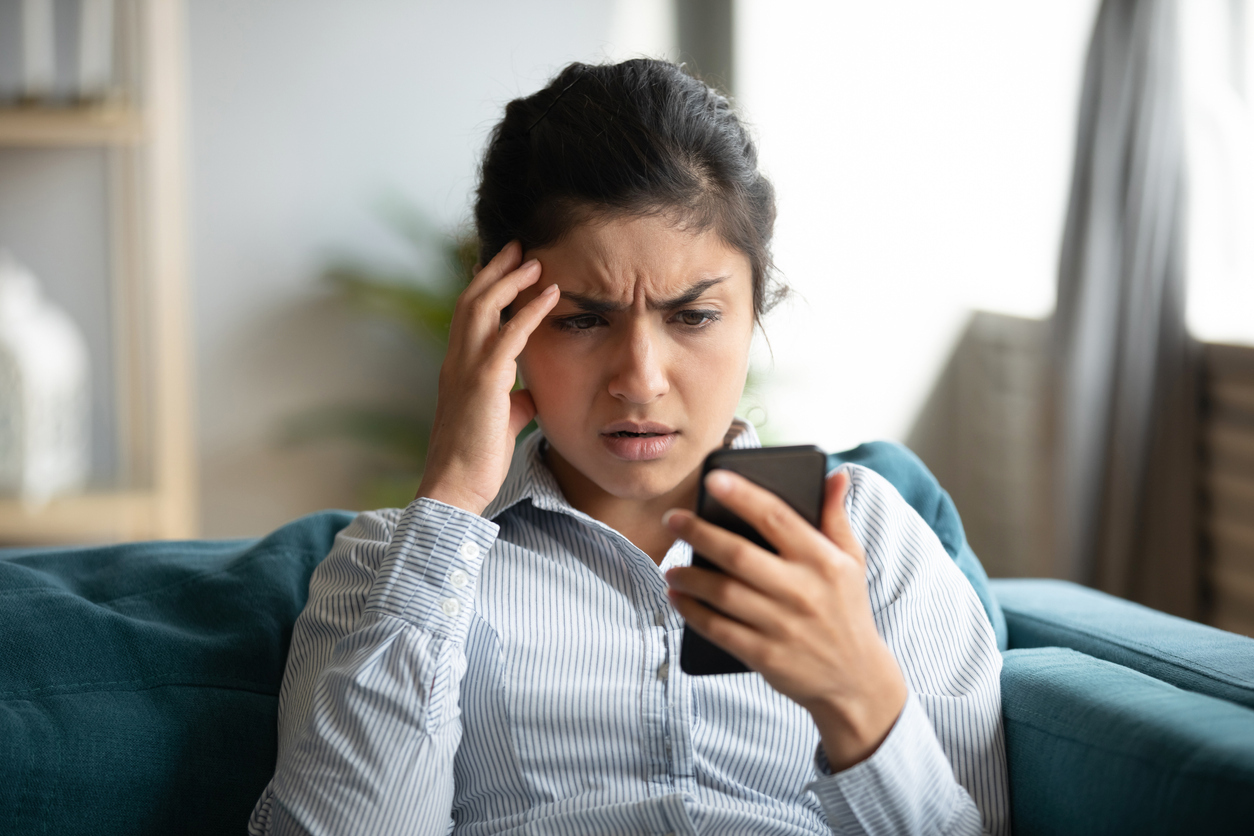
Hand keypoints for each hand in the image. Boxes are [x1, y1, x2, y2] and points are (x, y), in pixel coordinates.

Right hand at [415, 241, 559, 514]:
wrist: (456, 487)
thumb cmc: (477, 458)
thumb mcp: (500, 420)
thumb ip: (513, 400)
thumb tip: (529, 393)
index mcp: (457, 368)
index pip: (467, 315)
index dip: (484, 285)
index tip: (504, 265)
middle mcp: (456, 361)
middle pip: (471, 299)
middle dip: (495, 269)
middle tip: (518, 246)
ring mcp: (467, 369)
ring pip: (483, 308)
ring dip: (510, 280)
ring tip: (535, 260)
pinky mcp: (484, 382)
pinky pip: (509, 335)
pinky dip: (530, 310)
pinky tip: (550, 295)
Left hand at [663, 468, 907, 771]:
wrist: (857, 680)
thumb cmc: (847, 610)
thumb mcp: (852, 562)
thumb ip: (835, 516)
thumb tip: (835, 473)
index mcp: (823, 561)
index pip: (777, 518)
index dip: (743, 495)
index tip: (713, 478)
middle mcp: (803, 591)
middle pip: (739, 554)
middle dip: (699, 533)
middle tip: (672, 519)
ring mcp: (783, 626)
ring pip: (723, 593)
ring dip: (689, 577)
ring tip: (670, 567)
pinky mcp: (766, 656)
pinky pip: (718, 629)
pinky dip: (692, 612)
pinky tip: (677, 598)